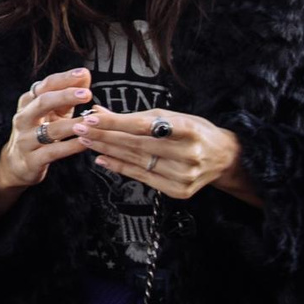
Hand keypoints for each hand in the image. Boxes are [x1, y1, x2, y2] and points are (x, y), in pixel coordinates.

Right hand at [0, 68, 95, 223]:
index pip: (45, 86)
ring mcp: (26, 139)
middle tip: (87, 93)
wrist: (18, 163)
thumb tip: (85, 74)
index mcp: (28, 102)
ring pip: (50, 130)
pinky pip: (53, 151)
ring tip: (90, 120)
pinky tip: (85, 143)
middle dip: (65, 96)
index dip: (64, 79)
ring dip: (72, 124)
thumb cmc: (40, 130)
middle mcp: (23, 118)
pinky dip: (70, 147)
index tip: (83, 73)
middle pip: (42, 103)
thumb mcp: (52, 111)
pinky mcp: (32, 159)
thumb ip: (68, 95)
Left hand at [75, 107, 255, 205]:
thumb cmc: (194, 131)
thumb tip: (99, 112)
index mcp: (189, 130)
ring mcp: (184, 176)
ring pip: (137, 162)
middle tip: (80, 128)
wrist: (222, 158)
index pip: (145, 126)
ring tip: (86, 141)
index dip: (116, 123)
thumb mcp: (170, 116)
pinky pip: (142, 178)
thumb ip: (135, 117)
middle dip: (105, 136)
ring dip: (107, 151)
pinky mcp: (178, 191)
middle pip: (137, 145)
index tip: (92, 118)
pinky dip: (120, 168)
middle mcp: (188, 155)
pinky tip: (102, 159)